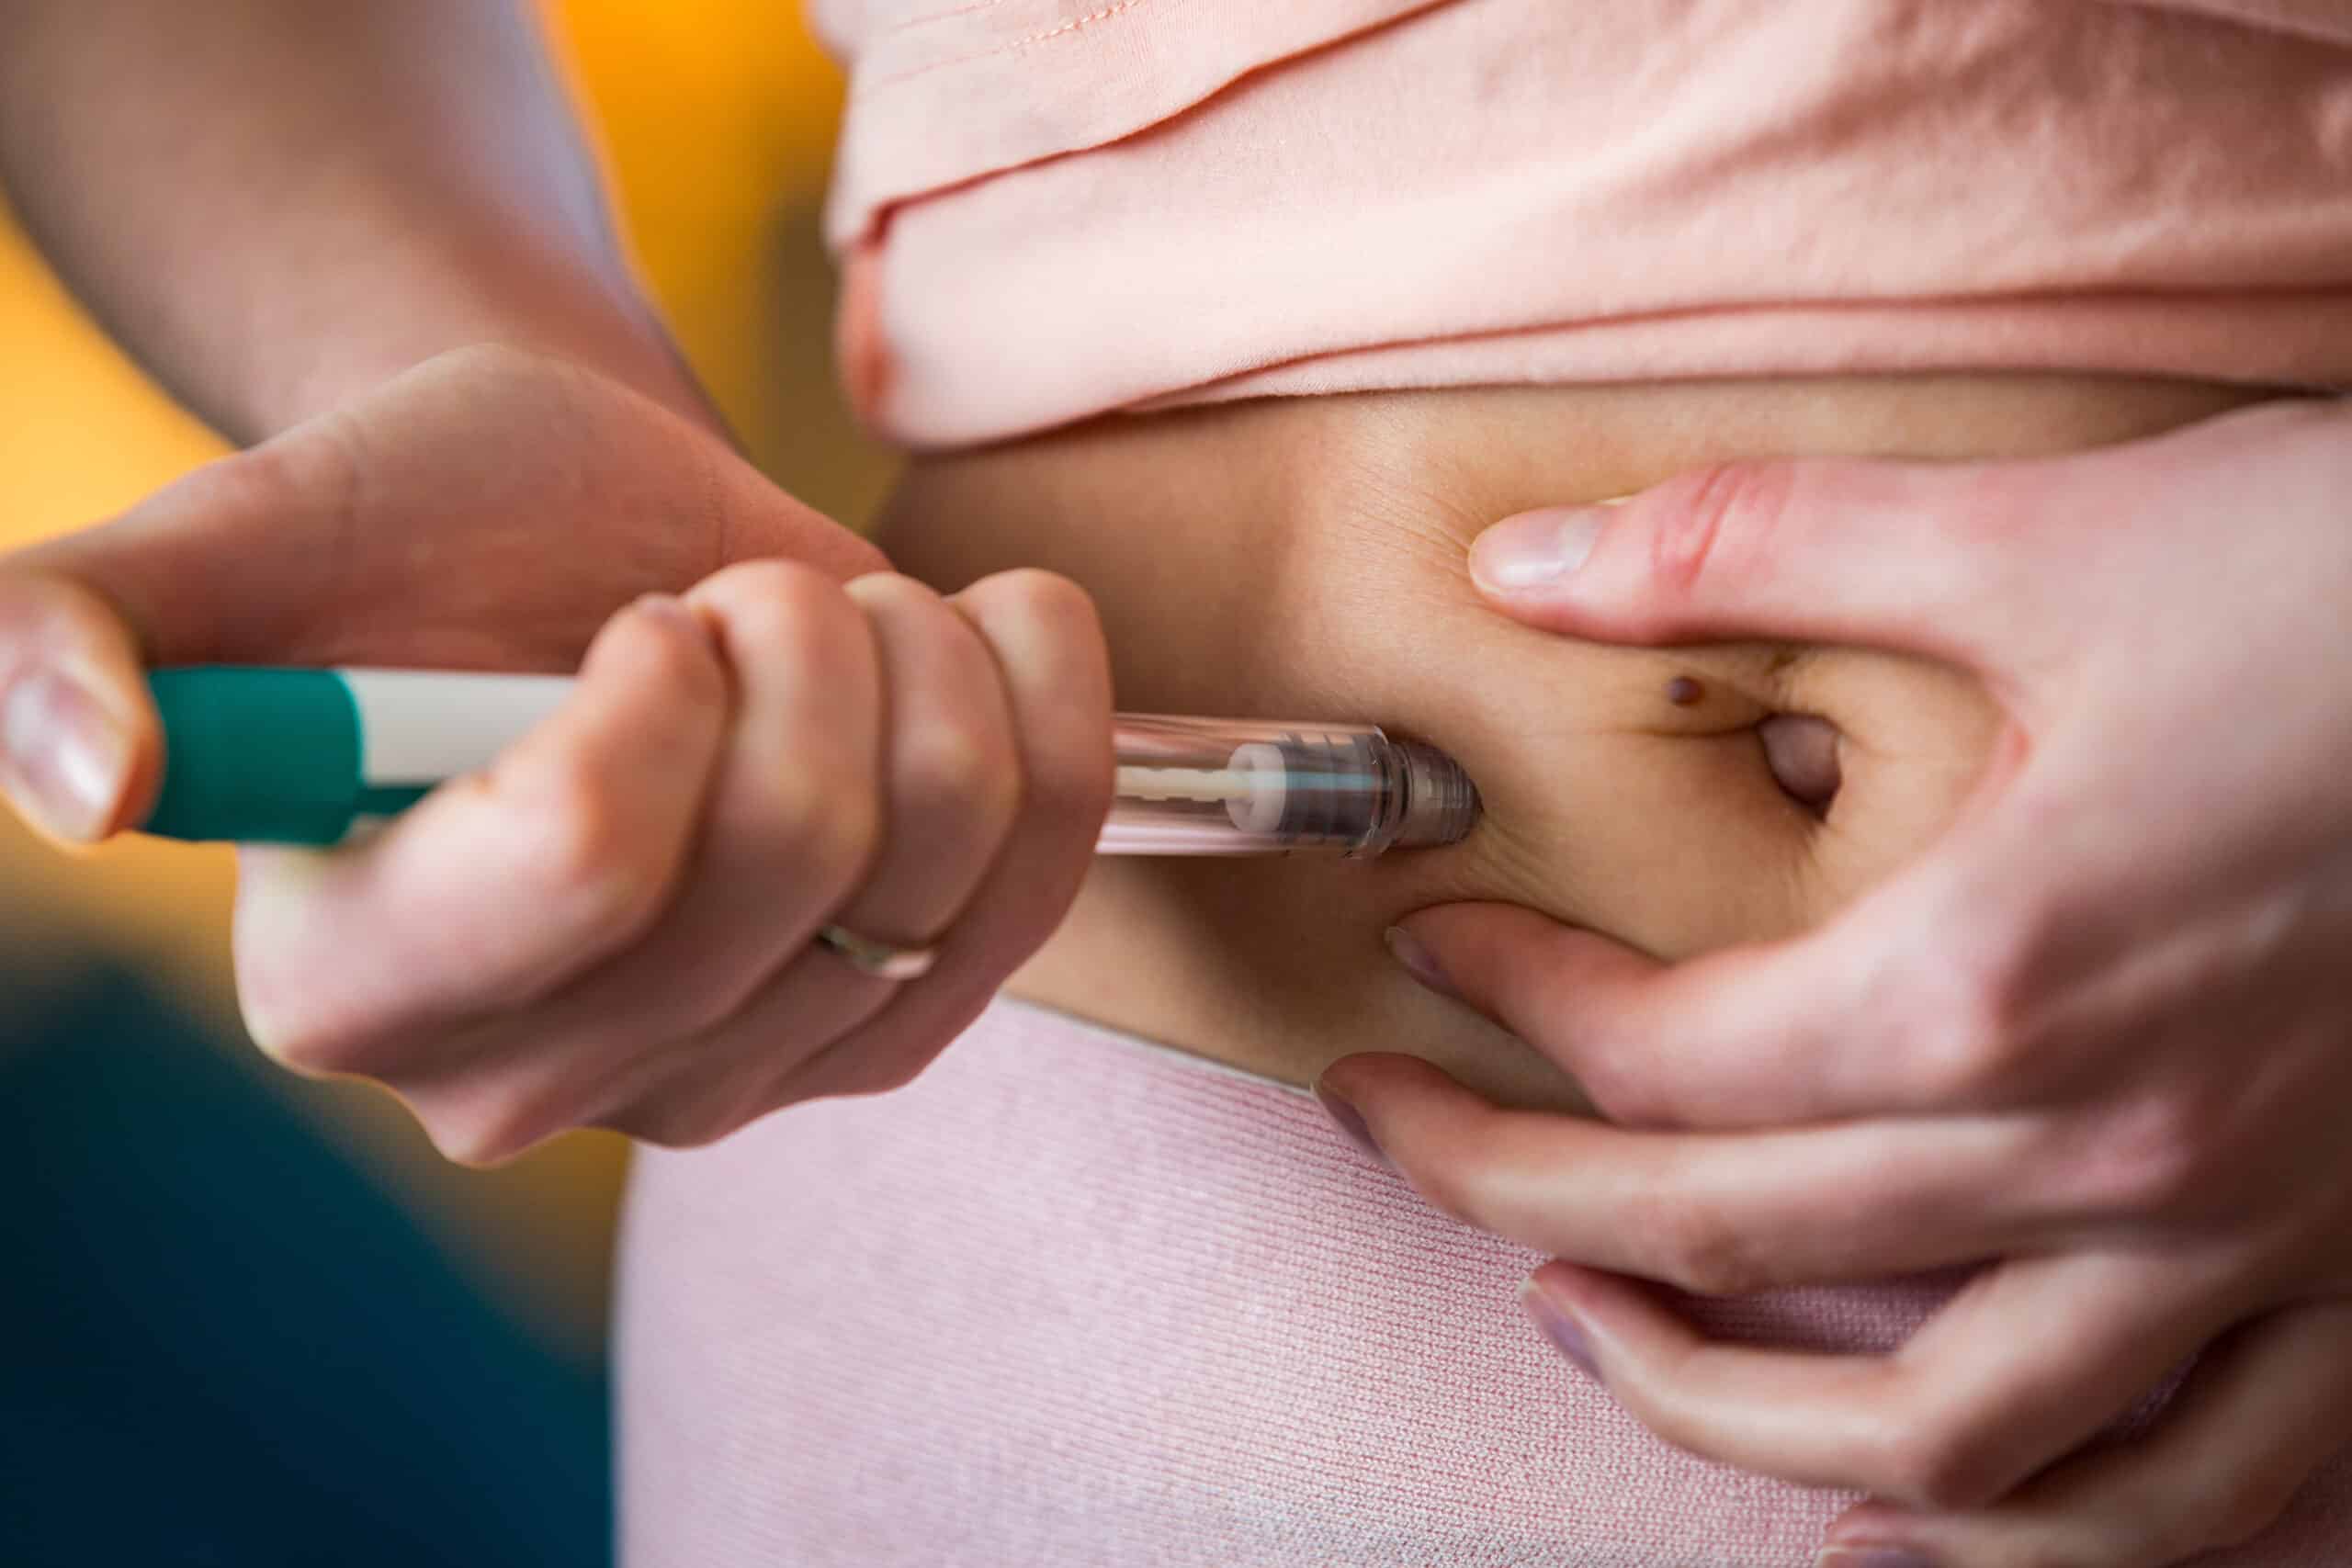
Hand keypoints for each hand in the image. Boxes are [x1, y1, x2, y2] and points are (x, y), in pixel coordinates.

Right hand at [0, 344, 1114, 1159]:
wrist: (600, 548)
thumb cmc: (429, 529)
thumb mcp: (250, 535)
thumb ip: (81, 627)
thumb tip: (82, 778)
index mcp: (357, 983)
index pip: (589, 855)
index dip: (661, 676)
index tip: (636, 618)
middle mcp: (539, 1082)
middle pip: (798, 849)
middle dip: (797, 637)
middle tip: (726, 608)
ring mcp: (736, 1078)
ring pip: (946, 841)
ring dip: (913, 654)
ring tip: (816, 635)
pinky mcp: (889, 1031)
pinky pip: (1058, 859)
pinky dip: (1039, 695)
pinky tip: (951, 653)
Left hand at [1317, 397, 2351, 1566]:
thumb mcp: (2044, 532)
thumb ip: (1751, 547)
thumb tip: (1524, 567)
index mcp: (1998, 975)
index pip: (1658, 1055)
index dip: (1503, 1002)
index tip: (1425, 947)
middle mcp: (2109, 1152)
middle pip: (1725, 1239)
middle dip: (1506, 1194)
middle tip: (1388, 1137)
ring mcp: (2245, 1247)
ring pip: (1941, 1442)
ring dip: (1719, 1413)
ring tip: (1579, 1332)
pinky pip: (2185, 1498)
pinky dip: (2029, 1546)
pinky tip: (1901, 1518)